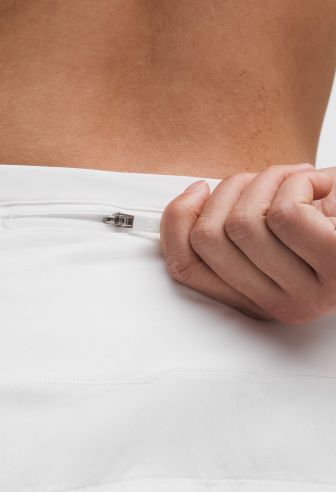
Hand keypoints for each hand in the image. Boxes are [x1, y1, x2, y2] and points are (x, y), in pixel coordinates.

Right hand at [160, 163, 335, 323]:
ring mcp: (309, 293)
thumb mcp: (274, 227)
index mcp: (256, 297)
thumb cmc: (333, 218)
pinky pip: (285, 211)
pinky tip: (323, 188)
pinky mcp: (335, 265)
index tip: (198, 189)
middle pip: (208, 238)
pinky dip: (300, 181)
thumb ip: (230, 226)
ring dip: (269, 180)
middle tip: (265, 179)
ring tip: (300, 181)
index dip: (177, 221)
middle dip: (230, 190)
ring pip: (242, 221)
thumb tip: (188, 198)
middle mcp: (278, 306)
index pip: (186, 267)